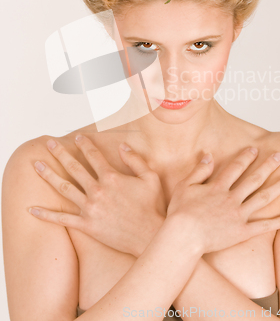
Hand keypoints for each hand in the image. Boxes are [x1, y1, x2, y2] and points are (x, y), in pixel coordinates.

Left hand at [29, 136, 165, 256]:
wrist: (149, 235)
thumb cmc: (153, 206)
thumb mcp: (150, 177)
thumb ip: (135, 160)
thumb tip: (122, 146)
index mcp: (111, 177)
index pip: (93, 156)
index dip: (84, 144)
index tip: (77, 137)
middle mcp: (97, 190)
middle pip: (74, 168)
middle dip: (60, 153)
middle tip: (49, 143)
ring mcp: (90, 208)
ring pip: (64, 188)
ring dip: (49, 175)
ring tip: (37, 165)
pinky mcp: (87, 225)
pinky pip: (62, 219)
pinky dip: (46, 214)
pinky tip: (32, 209)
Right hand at [166, 147, 279, 254]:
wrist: (183, 237)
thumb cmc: (180, 212)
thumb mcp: (184, 186)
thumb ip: (199, 170)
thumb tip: (208, 155)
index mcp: (218, 187)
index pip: (235, 168)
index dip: (246, 157)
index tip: (256, 149)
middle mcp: (231, 198)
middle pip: (254, 179)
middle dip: (268, 165)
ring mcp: (238, 215)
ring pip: (263, 198)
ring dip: (279, 187)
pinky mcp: (242, 232)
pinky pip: (264, 226)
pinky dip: (279, 222)